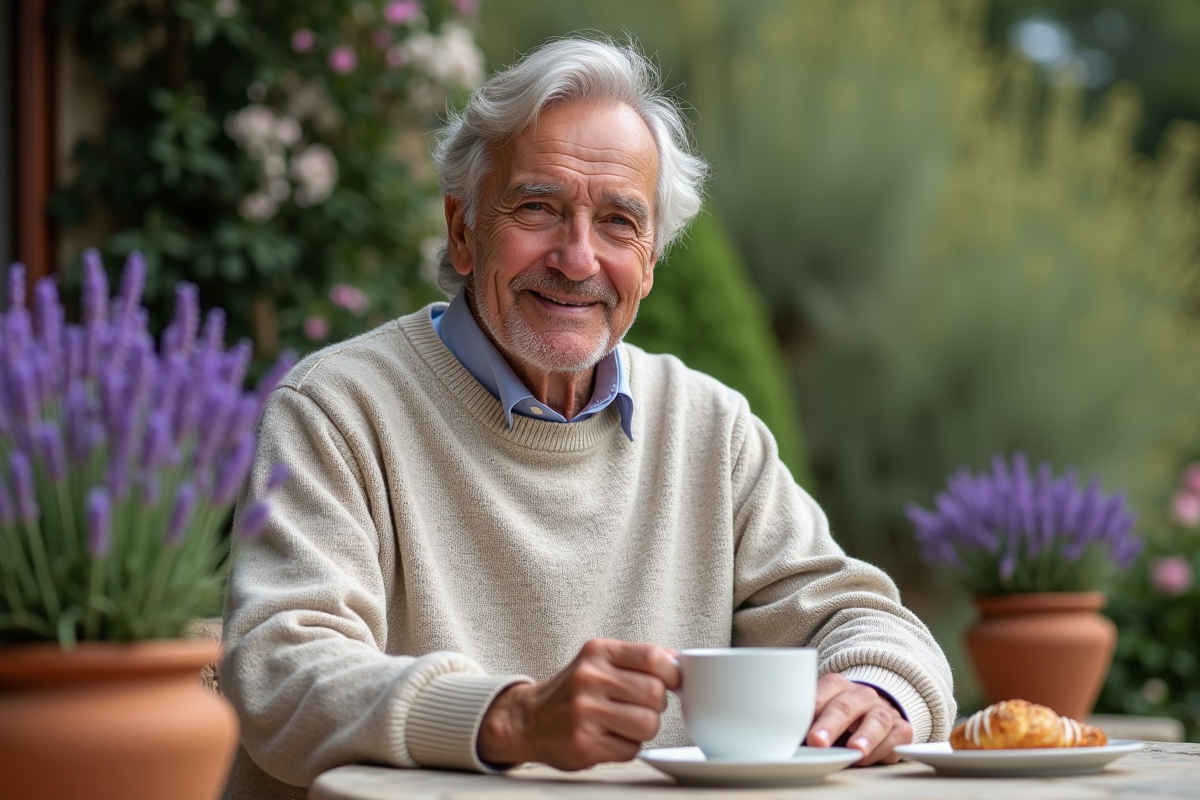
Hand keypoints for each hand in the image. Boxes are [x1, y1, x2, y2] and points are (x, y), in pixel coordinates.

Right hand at [477, 638, 679, 769]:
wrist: (530, 719)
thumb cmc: (575, 690)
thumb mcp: (599, 661)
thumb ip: (638, 660)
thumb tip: (681, 663)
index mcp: (598, 652)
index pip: (654, 657)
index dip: (672, 674)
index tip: (671, 683)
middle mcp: (589, 679)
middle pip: (655, 695)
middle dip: (656, 705)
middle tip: (641, 706)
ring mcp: (585, 713)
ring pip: (648, 724)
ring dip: (644, 729)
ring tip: (625, 724)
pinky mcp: (584, 744)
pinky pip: (631, 749)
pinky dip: (627, 747)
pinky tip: (609, 738)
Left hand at [805, 673, 911, 765]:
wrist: (873, 716)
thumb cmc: (839, 719)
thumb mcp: (821, 716)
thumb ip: (807, 722)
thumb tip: (786, 739)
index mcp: (838, 686)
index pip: (827, 688)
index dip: (814, 704)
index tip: (801, 722)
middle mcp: (862, 695)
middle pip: (846, 706)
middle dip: (831, 725)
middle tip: (817, 742)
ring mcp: (883, 709)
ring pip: (876, 719)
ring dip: (865, 736)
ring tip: (854, 750)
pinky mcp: (901, 728)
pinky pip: (895, 737)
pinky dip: (882, 750)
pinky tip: (866, 758)